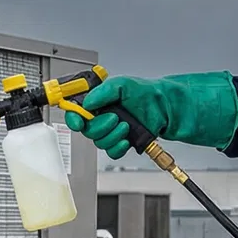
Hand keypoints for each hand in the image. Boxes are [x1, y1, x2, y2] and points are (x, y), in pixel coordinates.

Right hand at [64, 73, 237, 159]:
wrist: (164, 108)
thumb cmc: (145, 94)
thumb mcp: (122, 84)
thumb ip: (103, 91)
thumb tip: (87, 102)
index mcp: (97, 102)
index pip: (75, 112)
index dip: (73, 117)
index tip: (78, 119)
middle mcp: (101, 117)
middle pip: (86, 130)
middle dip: (100, 126)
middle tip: (115, 118)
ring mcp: (110, 131)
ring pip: (99, 142)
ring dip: (112, 135)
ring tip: (126, 126)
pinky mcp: (120, 142)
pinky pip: (111, 152)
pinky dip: (118, 147)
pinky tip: (126, 139)